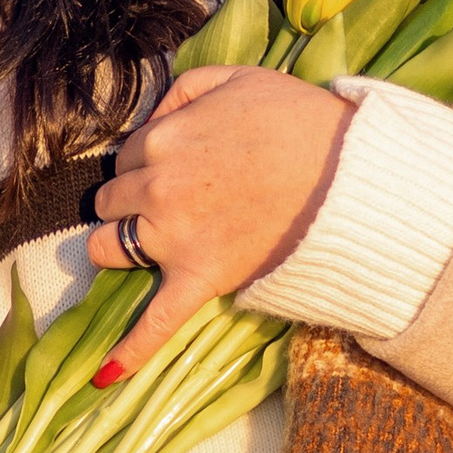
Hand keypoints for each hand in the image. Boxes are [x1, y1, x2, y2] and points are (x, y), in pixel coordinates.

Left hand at [86, 64, 350, 378]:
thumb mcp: (238, 77)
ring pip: (109, 248)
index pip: (127, 154)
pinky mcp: (200, 279)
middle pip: (111, 199)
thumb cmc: (300, 121)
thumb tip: (153, 114)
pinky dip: (129, 351)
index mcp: (160, 140)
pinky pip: (156, 323)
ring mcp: (174, 238)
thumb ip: (184, 88)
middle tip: (172, 198)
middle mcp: (156, 189)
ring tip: (142, 244)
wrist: (349, 174)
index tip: (180, 162)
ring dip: (118, 245)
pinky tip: (103, 374)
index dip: (150, 159)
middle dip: (131, 198)